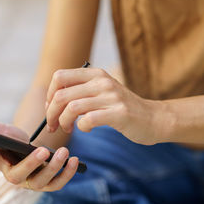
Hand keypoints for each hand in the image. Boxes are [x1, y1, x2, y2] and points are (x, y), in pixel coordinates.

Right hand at [0, 117, 78, 190]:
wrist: (26, 148)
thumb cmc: (11, 140)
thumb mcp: (0, 130)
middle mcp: (13, 176)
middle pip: (19, 176)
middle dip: (31, 165)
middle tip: (43, 151)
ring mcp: (30, 182)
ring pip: (41, 182)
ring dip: (54, 168)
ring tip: (64, 152)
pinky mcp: (46, 183)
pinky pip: (57, 184)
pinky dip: (67, 174)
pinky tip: (75, 160)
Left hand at [45, 68, 167, 144]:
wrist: (153, 118)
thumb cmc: (121, 108)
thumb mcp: (102, 92)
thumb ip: (81, 91)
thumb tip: (51, 102)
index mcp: (95, 74)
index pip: (59, 77)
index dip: (49, 95)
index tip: (51, 109)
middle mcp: (102, 81)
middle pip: (61, 95)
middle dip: (51, 114)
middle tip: (53, 125)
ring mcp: (111, 96)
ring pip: (72, 108)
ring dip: (63, 122)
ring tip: (67, 128)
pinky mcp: (119, 113)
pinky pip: (88, 120)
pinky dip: (81, 127)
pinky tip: (86, 129)